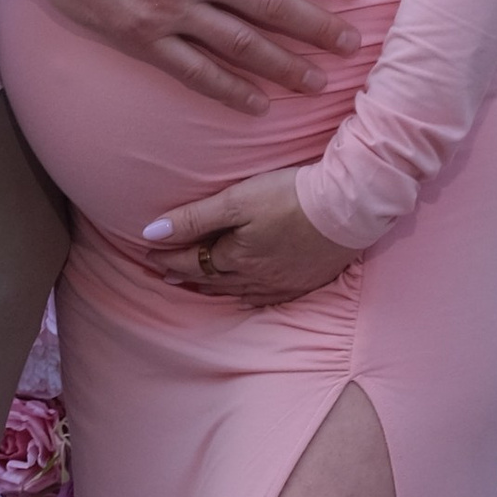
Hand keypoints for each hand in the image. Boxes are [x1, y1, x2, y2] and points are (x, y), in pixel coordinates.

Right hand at [12, 0, 363, 114]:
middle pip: (272, 6)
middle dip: (318, 27)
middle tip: (353, 46)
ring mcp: (169, 9)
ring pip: (240, 45)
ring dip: (284, 66)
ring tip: (317, 82)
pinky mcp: (140, 36)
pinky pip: (193, 71)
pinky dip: (228, 90)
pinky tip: (256, 104)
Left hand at [141, 167, 355, 304]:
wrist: (349, 206)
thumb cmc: (292, 197)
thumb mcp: (237, 200)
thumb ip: (194, 218)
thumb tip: (151, 234)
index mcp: (236, 257)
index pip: (191, 260)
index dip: (167, 256)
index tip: (147, 251)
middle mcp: (255, 278)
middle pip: (211, 279)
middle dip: (184, 273)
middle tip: (164, 270)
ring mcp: (282, 283)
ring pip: (236, 291)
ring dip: (212, 287)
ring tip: (195, 284)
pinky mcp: (305, 282)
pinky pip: (268, 299)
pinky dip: (248, 297)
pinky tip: (244, 296)